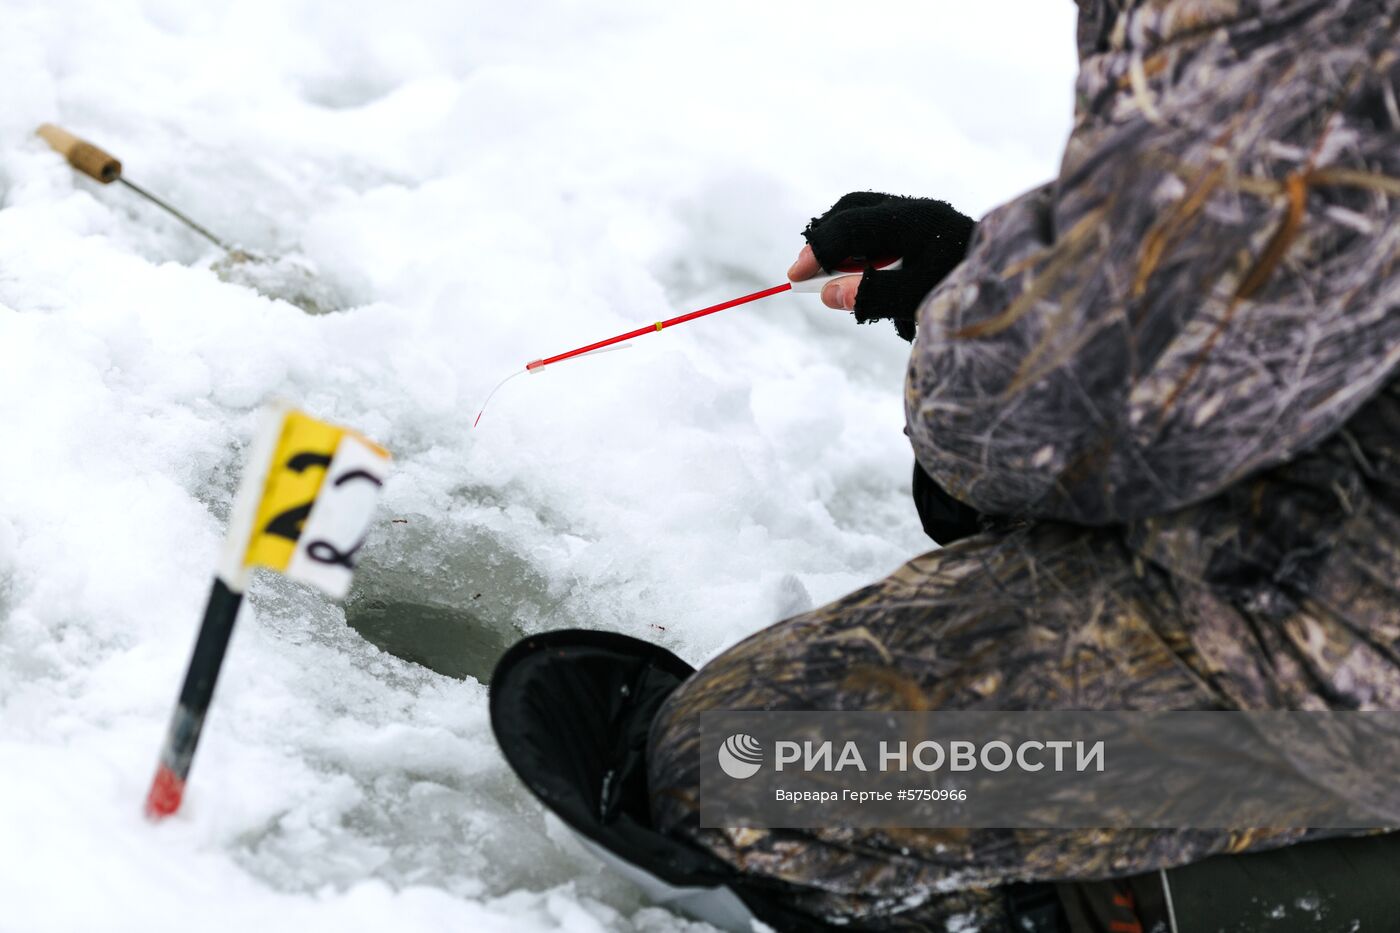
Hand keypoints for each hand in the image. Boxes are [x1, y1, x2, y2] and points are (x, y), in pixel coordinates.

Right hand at [790, 192, 974, 340]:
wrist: (1017, 284)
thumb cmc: (972, 292)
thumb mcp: (920, 298)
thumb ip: (874, 294)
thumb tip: (828, 293)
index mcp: (916, 219)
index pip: (850, 226)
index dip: (818, 252)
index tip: (796, 277)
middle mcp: (917, 209)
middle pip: (853, 210)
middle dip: (827, 240)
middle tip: (810, 272)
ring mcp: (922, 216)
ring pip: (866, 218)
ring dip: (846, 245)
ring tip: (838, 278)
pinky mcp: (926, 229)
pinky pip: (882, 231)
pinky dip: (865, 251)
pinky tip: (870, 277)